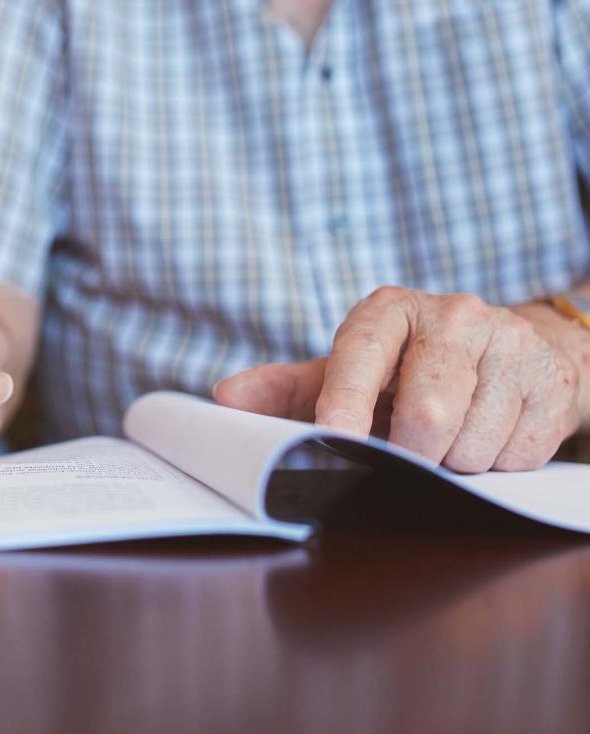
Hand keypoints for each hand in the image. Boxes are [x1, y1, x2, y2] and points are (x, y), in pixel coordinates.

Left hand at [214, 287, 584, 472]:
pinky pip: (515, 455)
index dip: (346, 401)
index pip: (361, 354)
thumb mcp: (346, 372)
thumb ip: (286, 390)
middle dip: (409, 453)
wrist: (511, 351)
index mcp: (388, 311)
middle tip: (403, 454)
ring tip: (447, 438)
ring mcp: (509, 345)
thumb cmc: (406, 369)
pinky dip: (495, 465)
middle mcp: (453, 316)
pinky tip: (487, 435)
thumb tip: (224, 400)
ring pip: (472, 443)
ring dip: (453, 463)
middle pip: (426, 412)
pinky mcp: (551, 382)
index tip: (333, 438)